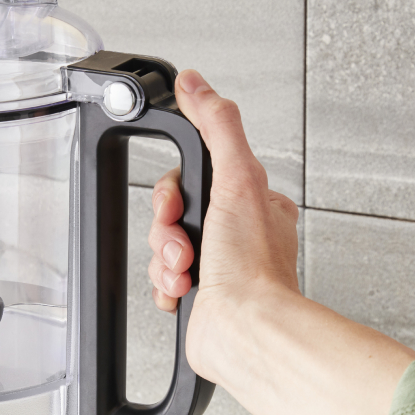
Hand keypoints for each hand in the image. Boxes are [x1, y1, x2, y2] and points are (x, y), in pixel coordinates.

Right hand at [143, 69, 414, 414]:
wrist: (245, 330)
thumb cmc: (252, 269)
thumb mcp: (238, 178)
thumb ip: (217, 125)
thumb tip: (197, 84)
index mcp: (251, 203)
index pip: (193, 177)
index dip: (175, 191)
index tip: (179, 203)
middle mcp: (236, 235)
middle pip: (172, 212)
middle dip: (168, 230)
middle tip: (185, 244)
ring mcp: (218, 267)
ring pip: (163, 248)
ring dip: (166, 261)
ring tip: (188, 273)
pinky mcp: (199, 296)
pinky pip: (162, 281)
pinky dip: (166, 287)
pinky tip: (184, 292)